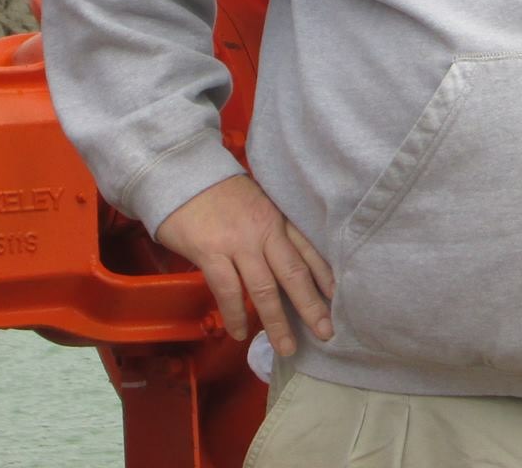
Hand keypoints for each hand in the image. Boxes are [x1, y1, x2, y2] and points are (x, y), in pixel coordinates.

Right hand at [154, 174, 334, 354]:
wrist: (183, 174)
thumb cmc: (219, 192)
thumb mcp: (256, 204)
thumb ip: (271, 229)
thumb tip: (284, 260)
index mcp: (278, 218)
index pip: (308, 250)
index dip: (324, 276)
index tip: (339, 299)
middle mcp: (264, 231)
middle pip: (294, 273)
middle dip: (311, 306)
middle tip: (326, 333)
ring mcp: (238, 242)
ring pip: (265, 288)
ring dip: (277, 321)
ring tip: (286, 347)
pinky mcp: (211, 251)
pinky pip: (228, 290)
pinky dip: (236, 314)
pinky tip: (240, 333)